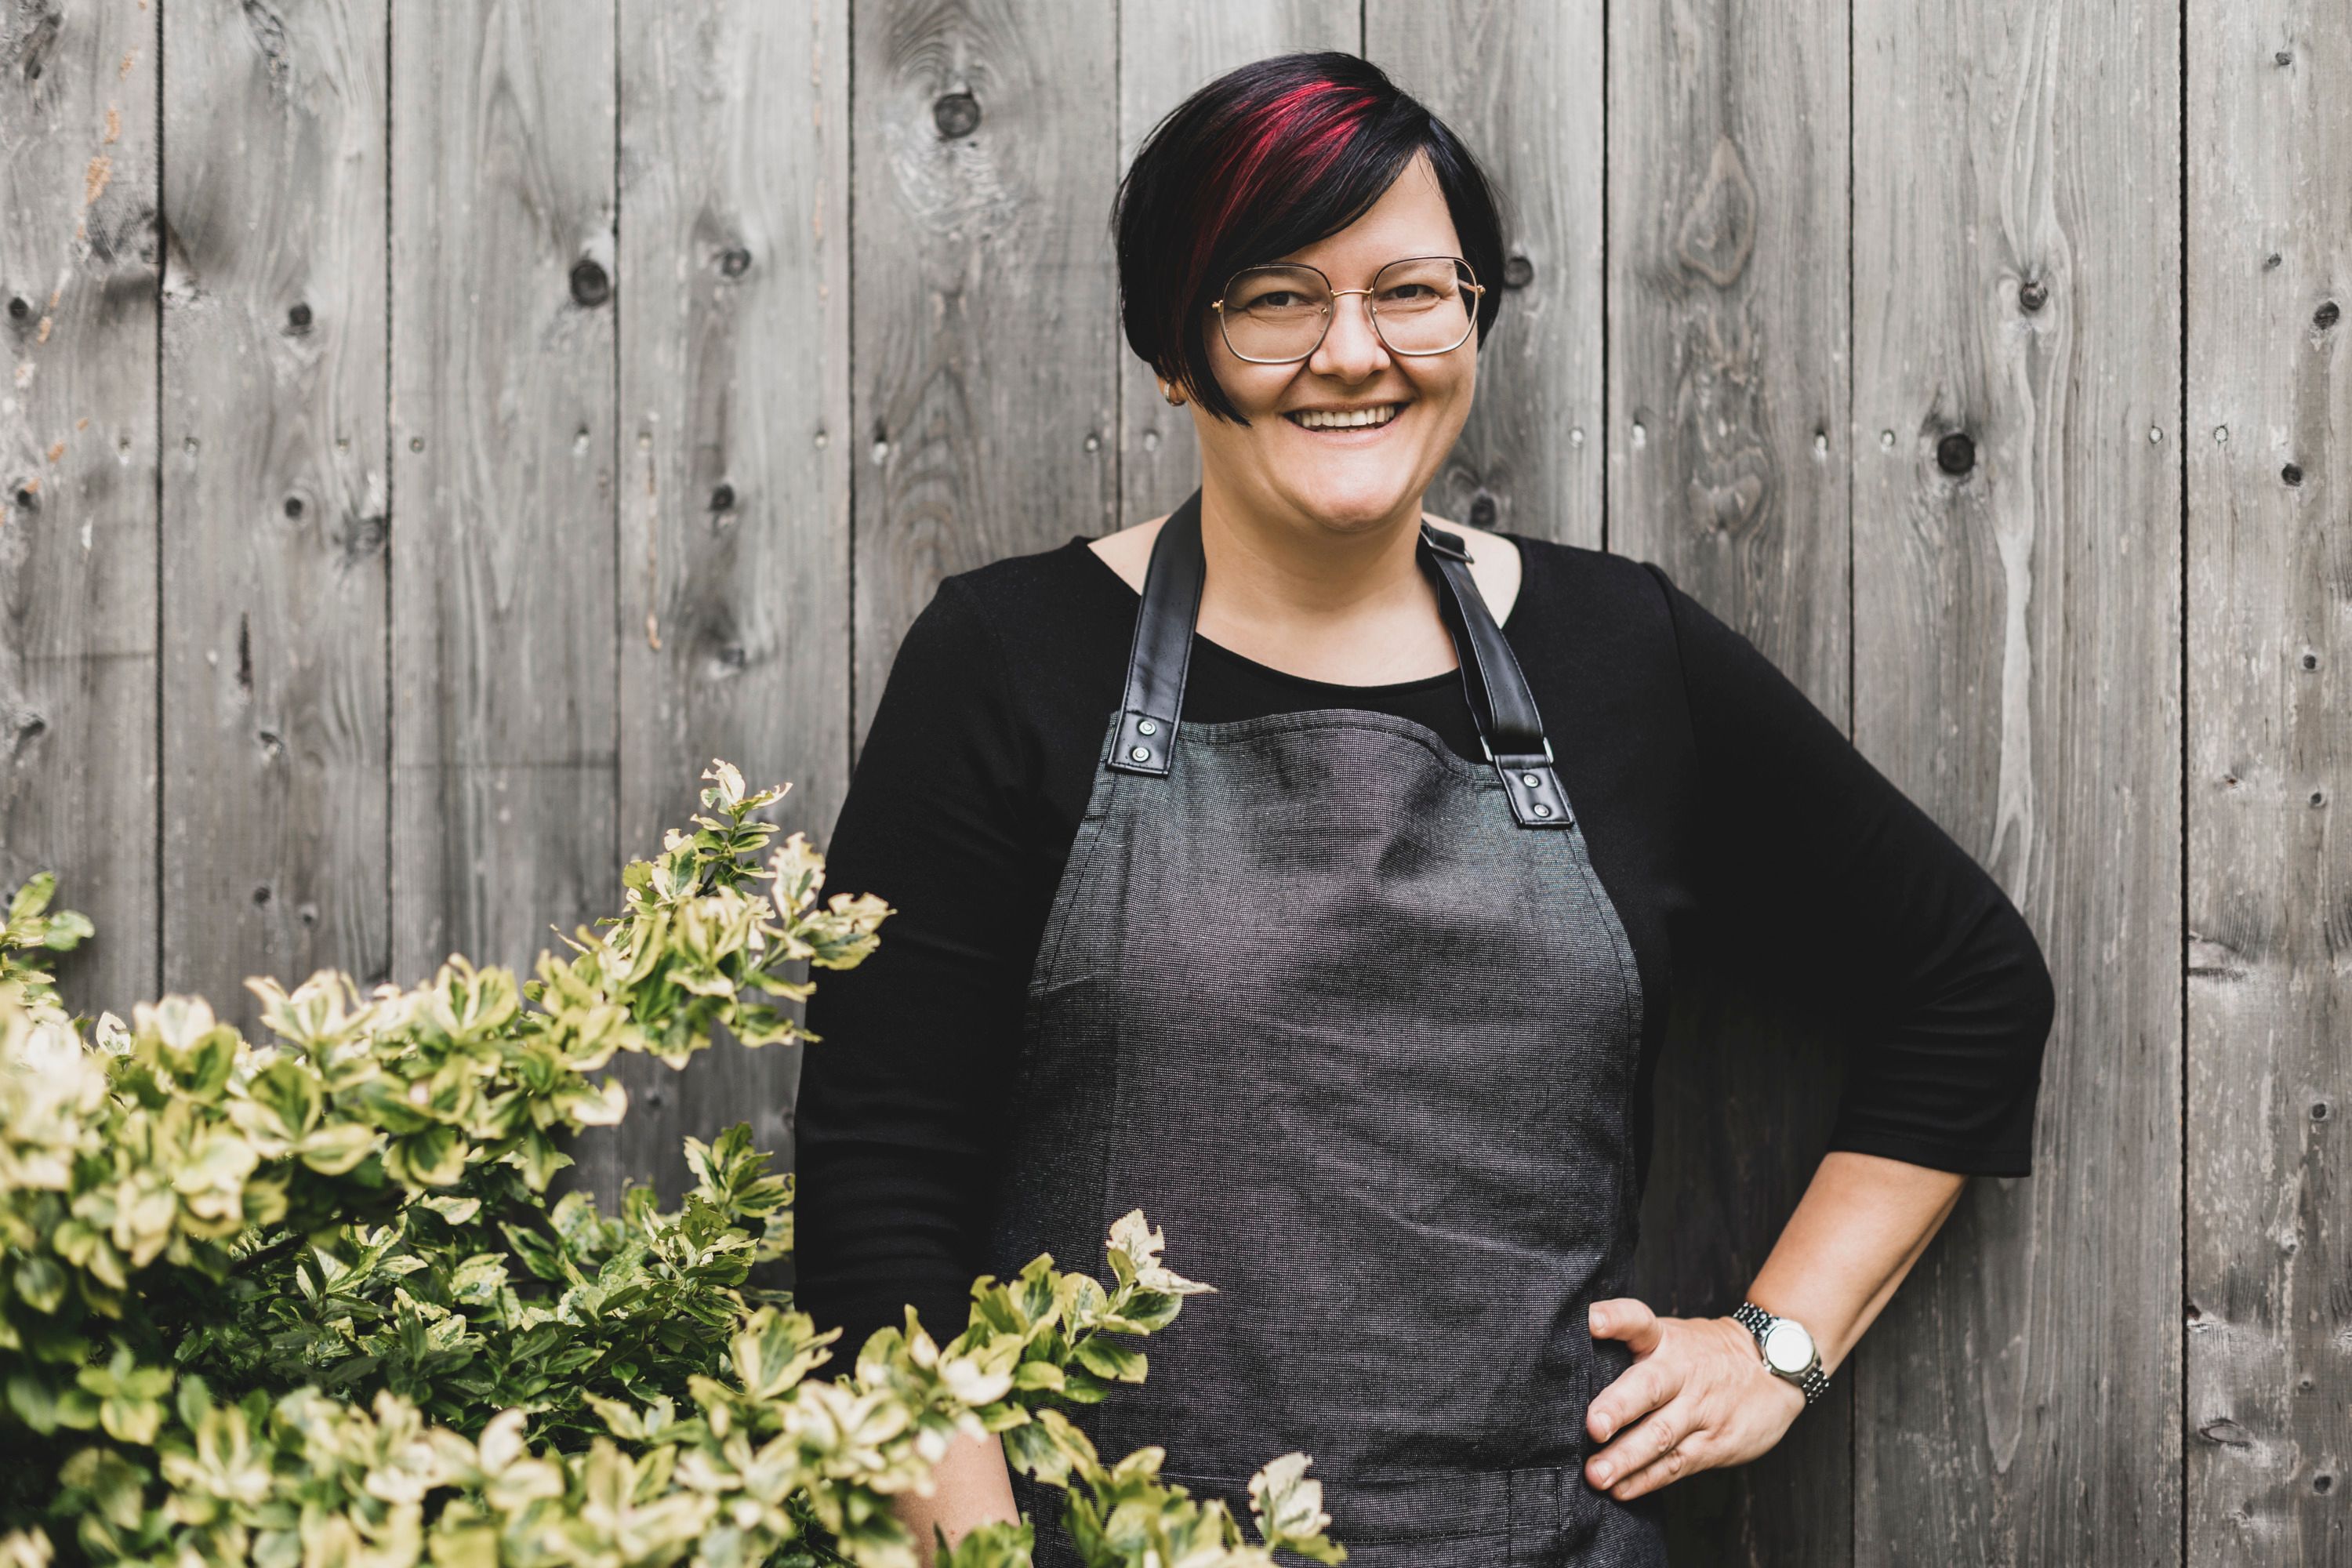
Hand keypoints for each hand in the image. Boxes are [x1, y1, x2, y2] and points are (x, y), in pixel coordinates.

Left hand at [1582, 1298, 1805, 1500]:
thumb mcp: (1671, 1336)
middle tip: (1592, 1425)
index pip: (1638, 1320)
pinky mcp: (1714, 1443)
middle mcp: (1681, 1371)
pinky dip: (1646, 1479)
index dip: (1614, 1319)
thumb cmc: (1702, 1353)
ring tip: (1596, 1475)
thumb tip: (1567, 1369)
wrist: (1772, 1367)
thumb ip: (1630, 1349)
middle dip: (1619, 1407)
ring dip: (1626, 1457)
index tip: (1589, 1321)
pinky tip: (1621, 1490)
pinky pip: (1676, 1463)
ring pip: (1661, 1434)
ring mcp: (1700, 1409)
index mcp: (1665, 1339)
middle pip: (1649, 1385)